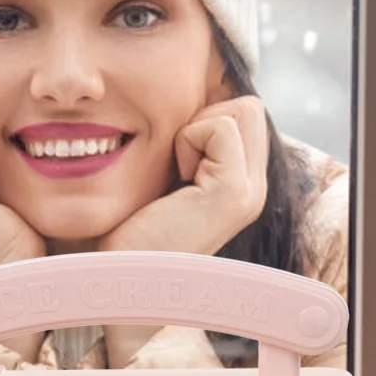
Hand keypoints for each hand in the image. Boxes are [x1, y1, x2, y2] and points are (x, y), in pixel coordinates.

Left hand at [98, 96, 270, 258]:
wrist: (120, 274)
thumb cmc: (128, 226)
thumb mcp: (165, 174)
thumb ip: (189, 145)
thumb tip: (191, 101)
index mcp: (242, 182)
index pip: (245, 113)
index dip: (205, 118)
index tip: (176, 158)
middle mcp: (255, 187)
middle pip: (248, 106)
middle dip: (205, 117)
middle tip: (177, 161)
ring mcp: (250, 191)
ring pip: (242, 109)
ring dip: (196, 129)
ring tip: (178, 172)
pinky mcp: (234, 192)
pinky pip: (219, 127)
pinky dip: (188, 141)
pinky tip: (176, 180)